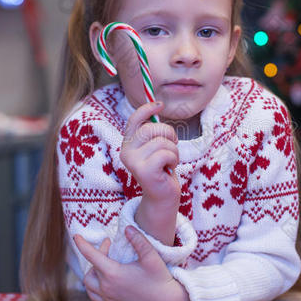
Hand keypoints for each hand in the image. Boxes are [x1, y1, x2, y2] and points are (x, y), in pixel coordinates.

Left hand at [74, 227, 189, 300]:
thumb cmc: (159, 279)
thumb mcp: (151, 256)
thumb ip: (138, 240)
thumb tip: (127, 228)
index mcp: (114, 274)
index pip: (92, 256)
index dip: (82, 244)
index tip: (76, 236)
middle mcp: (107, 288)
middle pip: (91, 268)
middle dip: (98, 254)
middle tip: (109, 246)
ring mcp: (109, 298)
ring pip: (88, 283)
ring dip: (93, 270)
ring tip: (105, 262)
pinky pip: (94, 295)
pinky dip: (94, 285)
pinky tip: (105, 278)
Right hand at [121, 101, 180, 243]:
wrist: (162, 196)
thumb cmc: (162, 168)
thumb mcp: (156, 147)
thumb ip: (154, 131)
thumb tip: (157, 105)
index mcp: (128, 144)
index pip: (134, 120)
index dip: (146, 109)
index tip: (160, 105)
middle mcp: (126, 152)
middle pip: (151, 128)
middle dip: (168, 134)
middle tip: (172, 145)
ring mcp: (133, 162)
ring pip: (161, 141)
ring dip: (173, 149)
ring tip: (170, 160)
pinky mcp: (144, 171)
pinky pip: (166, 153)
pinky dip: (174, 159)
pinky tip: (170, 168)